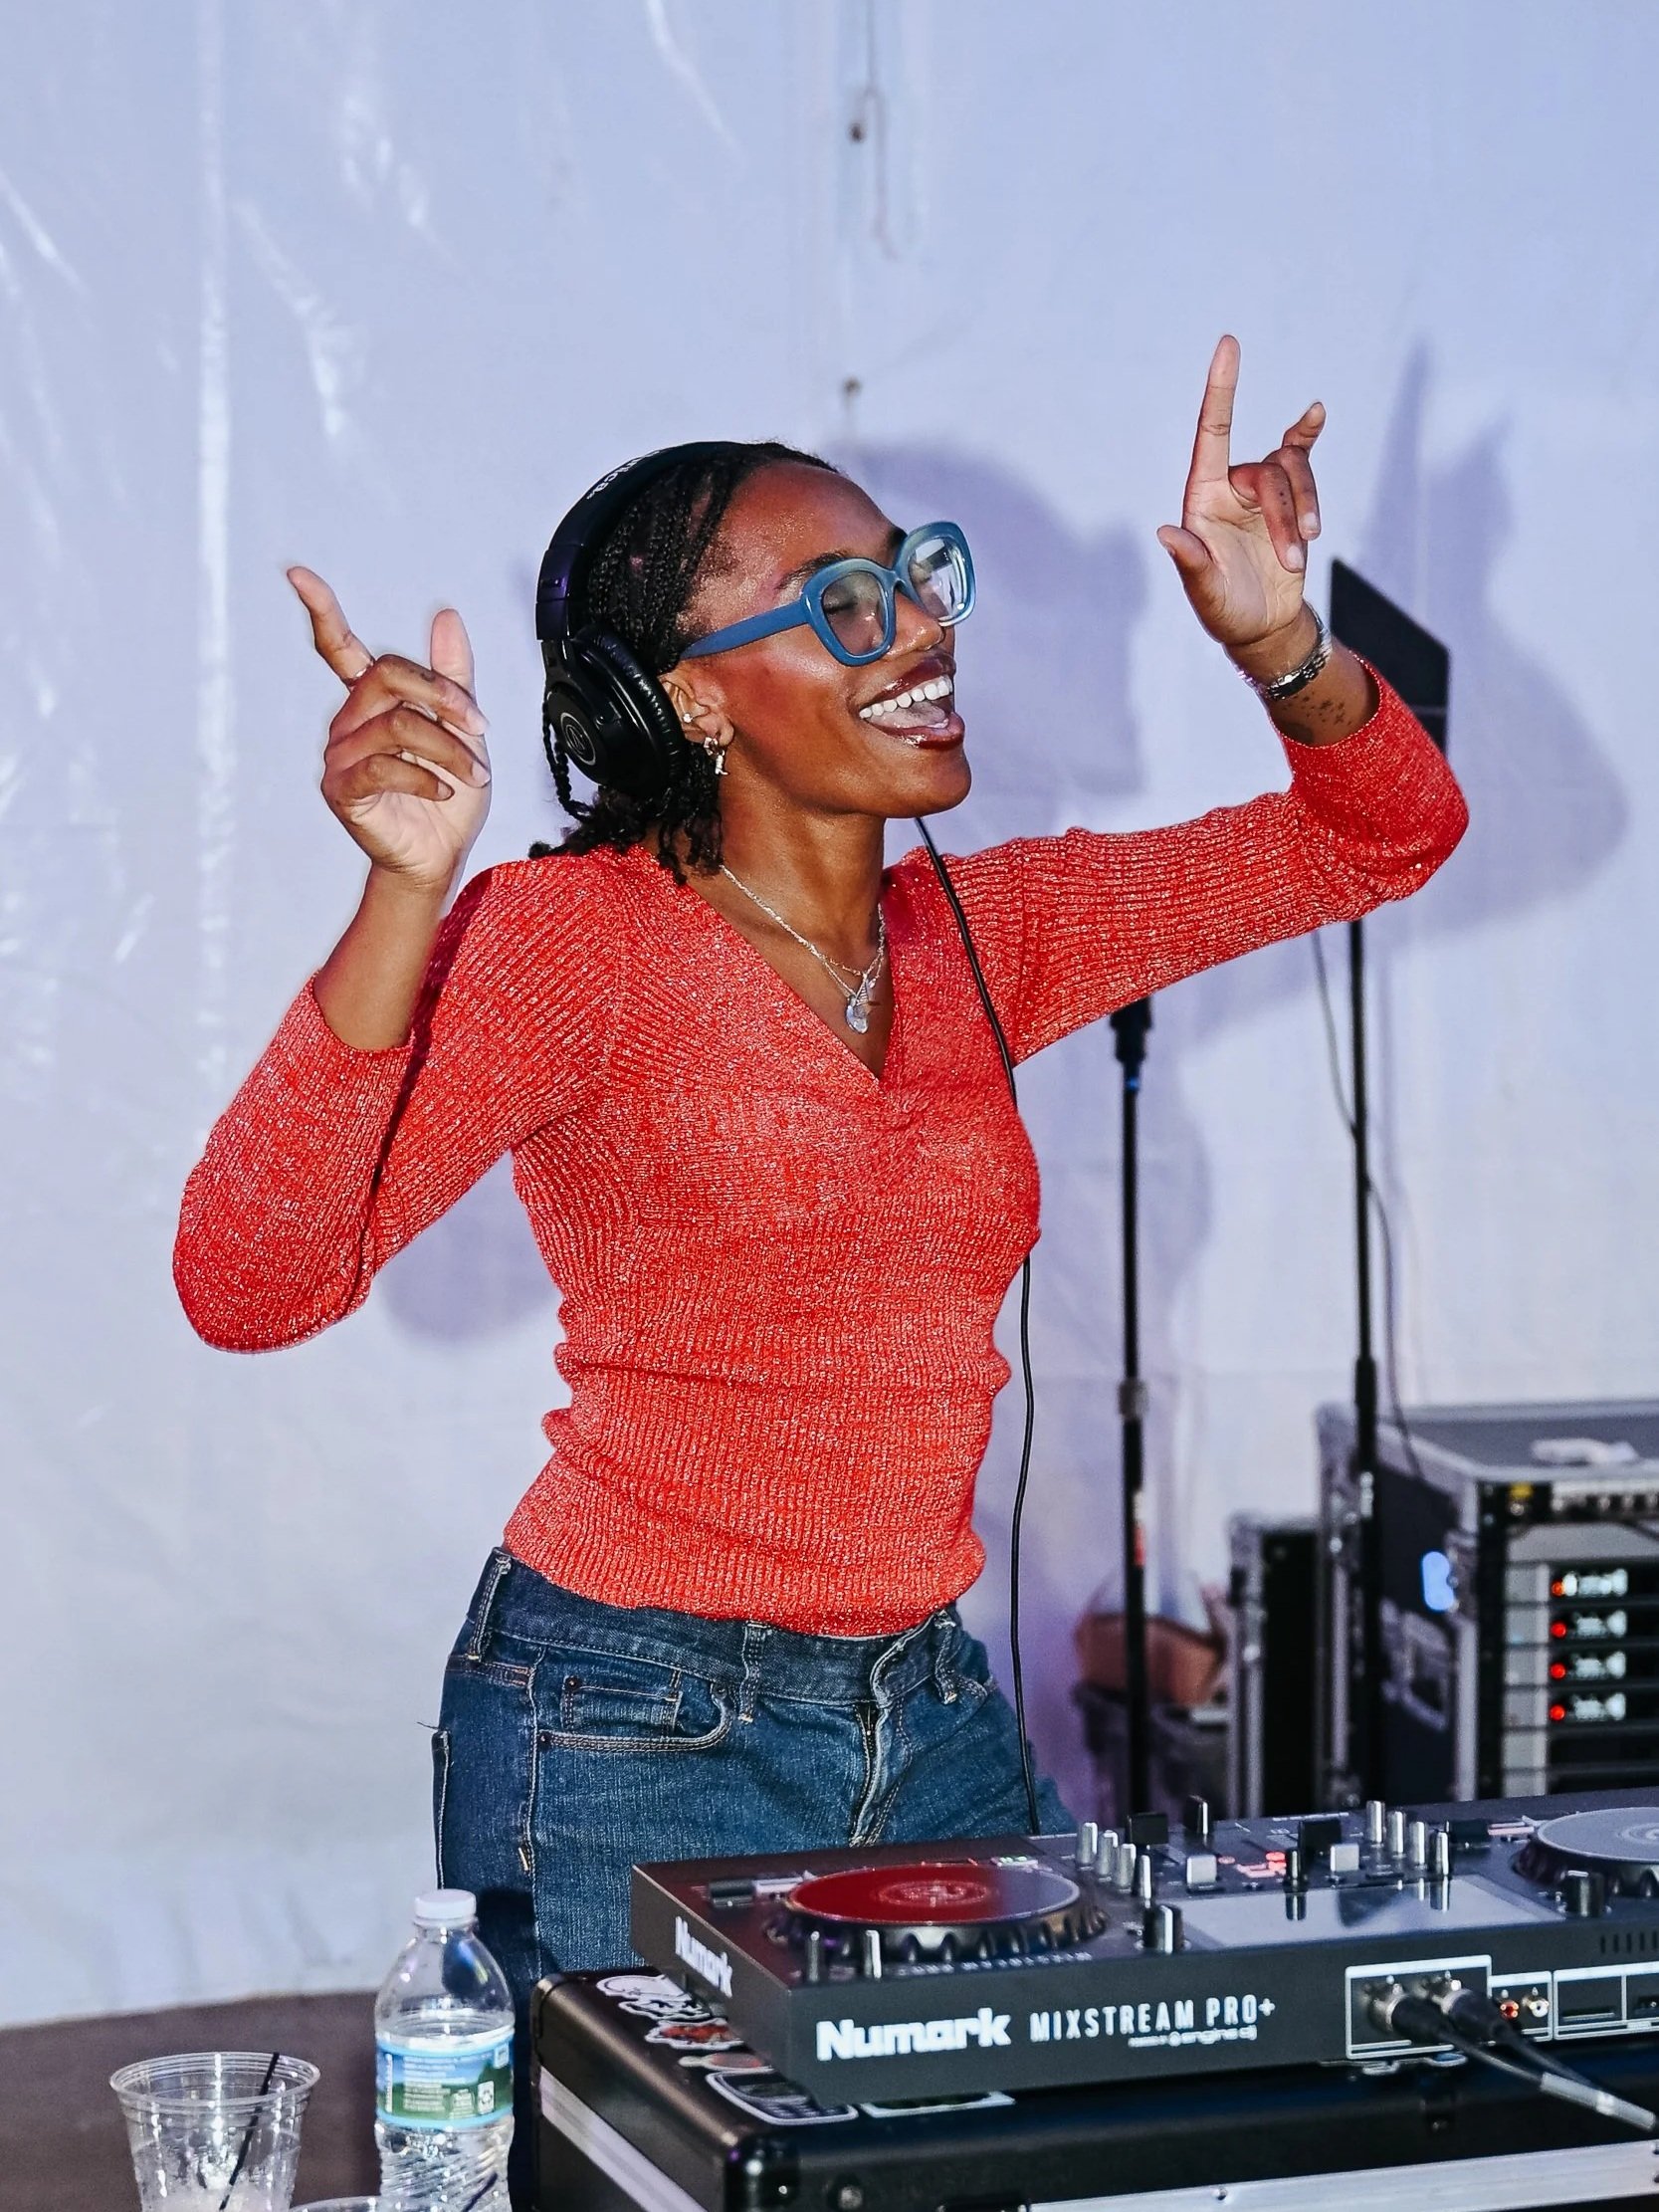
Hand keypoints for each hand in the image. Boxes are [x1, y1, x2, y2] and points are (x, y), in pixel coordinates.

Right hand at [288, 566, 490, 894]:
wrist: (440, 856)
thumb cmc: (447, 796)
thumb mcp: (463, 730)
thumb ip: (452, 676)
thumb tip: (446, 616)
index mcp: (372, 701)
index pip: (339, 648)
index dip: (321, 610)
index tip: (297, 574)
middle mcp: (349, 720)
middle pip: (388, 675)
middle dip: (443, 695)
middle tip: (479, 724)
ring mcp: (340, 754)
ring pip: (397, 724)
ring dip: (449, 748)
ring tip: (473, 774)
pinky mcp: (342, 789)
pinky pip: (384, 766)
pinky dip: (425, 776)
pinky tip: (443, 791)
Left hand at [1157, 335, 1323, 657]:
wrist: (1260, 626)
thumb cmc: (1224, 610)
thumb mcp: (1206, 593)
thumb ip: (1191, 563)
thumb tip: (1165, 534)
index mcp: (1203, 498)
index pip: (1212, 432)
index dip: (1221, 389)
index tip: (1228, 345)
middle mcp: (1231, 486)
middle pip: (1268, 474)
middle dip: (1286, 516)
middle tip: (1294, 560)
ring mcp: (1262, 491)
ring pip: (1294, 474)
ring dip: (1304, 512)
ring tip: (1301, 557)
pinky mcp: (1291, 499)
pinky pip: (1301, 457)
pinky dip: (1309, 435)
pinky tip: (1315, 413)